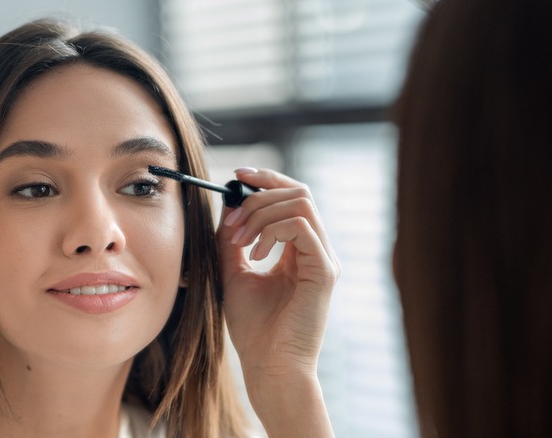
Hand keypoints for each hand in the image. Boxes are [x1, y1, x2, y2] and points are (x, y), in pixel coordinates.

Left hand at [216, 168, 338, 435]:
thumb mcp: (234, 273)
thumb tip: (227, 206)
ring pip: (301, 203)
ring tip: (240, 239)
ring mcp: (323, 259)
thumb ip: (232, 240)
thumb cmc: (254, 329)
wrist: (268, 367)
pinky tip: (255, 255)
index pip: (292, 198)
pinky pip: (301, 227)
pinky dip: (272, 231)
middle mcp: (316, 251)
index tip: (237, 176)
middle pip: (299, 192)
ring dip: (261, 213)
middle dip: (259, 195)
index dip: (266, 180)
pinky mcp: (324, 271)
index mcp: (300, 251)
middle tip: (232, 218)